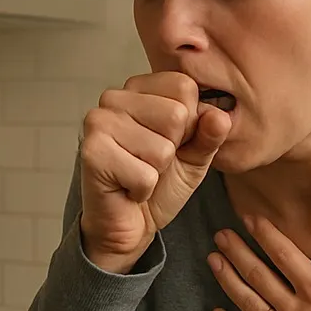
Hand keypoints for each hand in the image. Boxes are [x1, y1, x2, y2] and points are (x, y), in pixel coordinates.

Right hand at [80, 72, 232, 272]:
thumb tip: (219, 117)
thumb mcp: (195, 155)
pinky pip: (145, 175)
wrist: (128, 223)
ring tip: (137, 173)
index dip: (189, 123)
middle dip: (173, 149)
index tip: (169, 142)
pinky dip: (142, 190)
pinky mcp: (92, 153)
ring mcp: (99, 123)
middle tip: (151, 162)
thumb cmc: (158, 184)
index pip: (184, 86)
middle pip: (176, 114)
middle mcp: (113, 98)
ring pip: (162, 148)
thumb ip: (210, 134)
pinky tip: (127, 188)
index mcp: (139, 88)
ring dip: (157, 172)